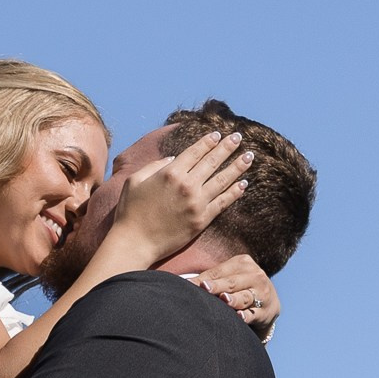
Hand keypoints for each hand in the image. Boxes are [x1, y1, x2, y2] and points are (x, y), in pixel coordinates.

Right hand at [112, 129, 252, 265]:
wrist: (135, 242)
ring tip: (249, 157)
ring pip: (222, 180)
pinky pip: (223, 202)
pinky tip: (243, 184)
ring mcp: (196, 203)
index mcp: (170, 173)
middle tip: (239, 138)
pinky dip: (234, 192)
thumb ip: (153, 165)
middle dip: (227, 147)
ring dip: (237, 166)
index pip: (195, 152)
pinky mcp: (202, 220)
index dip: (208, 142)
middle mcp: (187, 185)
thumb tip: (172, 159)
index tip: (218, 134)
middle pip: (212, 162)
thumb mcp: (134, 181)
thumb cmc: (130, 212)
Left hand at [192, 252, 280, 337]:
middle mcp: (255, 275)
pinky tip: (239, 316)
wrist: (268, 303)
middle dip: (218, 286)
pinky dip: (247, 316)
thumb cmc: (239, 288)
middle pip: (231, 282)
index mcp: (243, 263)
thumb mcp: (229, 278)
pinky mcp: (266, 311)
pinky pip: (254, 314)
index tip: (188, 285)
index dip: (203, 279)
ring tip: (223, 300)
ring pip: (244, 297)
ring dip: (233, 300)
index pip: (219, 271)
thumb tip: (182, 282)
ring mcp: (263, 293)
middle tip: (204, 288)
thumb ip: (210, 279)